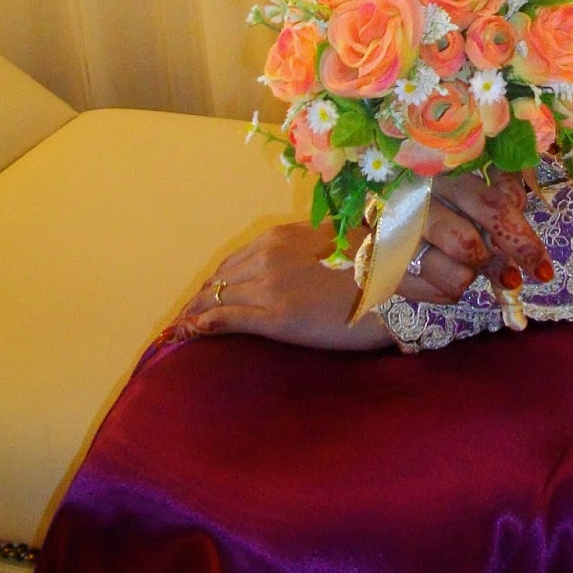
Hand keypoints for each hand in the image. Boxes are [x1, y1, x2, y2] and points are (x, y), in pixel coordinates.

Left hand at [168, 223, 394, 351]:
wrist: (394, 291)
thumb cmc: (370, 271)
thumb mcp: (334, 247)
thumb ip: (309, 246)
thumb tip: (299, 258)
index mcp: (283, 238)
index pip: (235, 261)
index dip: (216, 281)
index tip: (203, 296)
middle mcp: (270, 255)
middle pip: (221, 279)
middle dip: (200, 299)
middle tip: (183, 319)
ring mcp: (271, 285)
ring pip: (218, 297)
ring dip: (195, 314)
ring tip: (179, 330)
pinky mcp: (276, 316)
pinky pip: (227, 319)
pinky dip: (202, 325)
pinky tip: (188, 334)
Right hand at [398, 169, 552, 305]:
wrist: (388, 213)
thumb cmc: (443, 196)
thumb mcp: (475, 182)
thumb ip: (501, 188)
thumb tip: (520, 198)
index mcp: (446, 174)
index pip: (492, 207)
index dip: (522, 239)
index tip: (543, 269)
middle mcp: (418, 201)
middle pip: (467, 245)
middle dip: (496, 266)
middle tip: (511, 278)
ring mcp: (396, 235)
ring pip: (452, 275)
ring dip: (468, 277)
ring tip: (466, 266)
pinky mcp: (383, 265)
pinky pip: (431, 294)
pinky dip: (445, 290)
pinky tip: (445, 274)